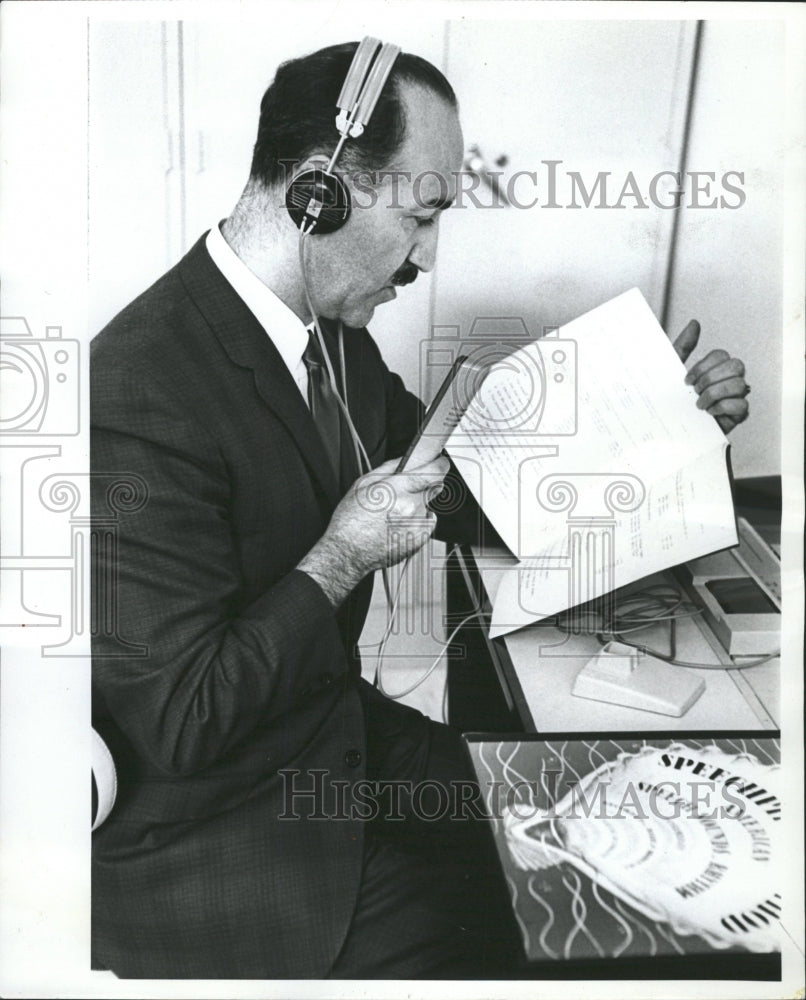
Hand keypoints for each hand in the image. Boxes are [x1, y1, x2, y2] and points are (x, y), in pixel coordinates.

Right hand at [297, 456, 448, 605]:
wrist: (349, 552)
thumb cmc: (352, 520)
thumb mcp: (363, 484)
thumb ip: (389, 468)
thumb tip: (406, 460)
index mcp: (398, 489)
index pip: (433, 471)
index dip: (439, 465)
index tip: (439, 463)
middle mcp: (412, 506)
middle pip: (430, 488)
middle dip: (419, 488)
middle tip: (400, 495)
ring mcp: (417, 524)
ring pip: (425, 506)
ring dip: (414, 506)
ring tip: (391, 515)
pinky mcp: (420, 539)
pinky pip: (426, 523)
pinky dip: (417, 521)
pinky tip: (398, 525)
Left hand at [673, 320, 749, 433]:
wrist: (669, 431)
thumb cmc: (673, 400)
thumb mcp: (672, 372)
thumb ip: (683, 346)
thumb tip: (694, 323)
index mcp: (715, 369)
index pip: (721, 355)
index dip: (703, 366)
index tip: (686, 380)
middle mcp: (728, 380)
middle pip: (736, 365)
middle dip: (710, 378)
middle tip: (695, 391)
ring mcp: (735, 397)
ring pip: (739, 384)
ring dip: (714, 394)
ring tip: (699, 405)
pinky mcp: (737, 416)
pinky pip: (742, 405)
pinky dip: (722, 407)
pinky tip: (709, 413)